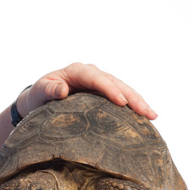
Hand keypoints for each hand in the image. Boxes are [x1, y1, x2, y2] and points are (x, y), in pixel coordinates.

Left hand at [19, 63, 157, 119]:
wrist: (39, 98)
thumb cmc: (38, 94)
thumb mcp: (39, 92)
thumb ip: (49, 90)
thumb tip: (62, 90)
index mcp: (76, 71)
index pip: (96, 78)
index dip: (110, 90)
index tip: (121, 102)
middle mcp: (91, 73)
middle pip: (115, 83)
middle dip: (132, 97)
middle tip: (147, 113)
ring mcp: (99, 82)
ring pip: (122, 89)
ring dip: (138, 101)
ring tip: (152, 115)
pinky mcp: (103, 93)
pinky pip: (121, 97)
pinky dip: (133, 106)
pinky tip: (145, 118)